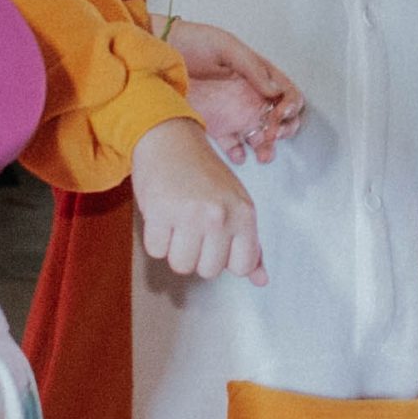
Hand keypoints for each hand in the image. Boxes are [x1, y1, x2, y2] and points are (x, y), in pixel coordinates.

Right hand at [129, 117, 265, 284]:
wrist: (169, 138)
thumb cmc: (204, 173)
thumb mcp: (236, 203)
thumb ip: (249, 243)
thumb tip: (261, 280)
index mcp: (244, 213)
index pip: (242, 266)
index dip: (225, 258)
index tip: (217, 241)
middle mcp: (219, 215)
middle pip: (208, 271)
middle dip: (198, 254)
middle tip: (193, 227)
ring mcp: (189, 215)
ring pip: (181, 265)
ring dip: (175, 249)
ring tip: (177, 223)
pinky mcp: (160, 213)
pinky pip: (156, 251)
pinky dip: (156, 239)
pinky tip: (162, 216)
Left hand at [163, 17, 304, 165]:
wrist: (154, 55)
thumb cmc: (191, 42)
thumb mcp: (225, 46)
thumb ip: (252, 67)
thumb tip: (275, 90)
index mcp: (257, 73)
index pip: (286, 92)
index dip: (291, 105)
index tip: (280, 113)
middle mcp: (248, 94)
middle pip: (278, 117)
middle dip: (283, 130)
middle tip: (273, 135)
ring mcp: (232, 110)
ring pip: (259, 133)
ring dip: (266, 146)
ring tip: (263, 154)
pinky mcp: (215, 124)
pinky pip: (233, 143)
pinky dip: (239, 152)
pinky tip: (238, 154)